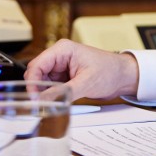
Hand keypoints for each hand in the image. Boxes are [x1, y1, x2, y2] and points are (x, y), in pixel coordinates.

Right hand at [24, 39, 138, 100]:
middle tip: (39, 106)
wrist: (124, 76)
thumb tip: (43, 100)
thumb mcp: (86, 83)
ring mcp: (61, 67)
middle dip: (36, 90)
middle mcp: (59, 56)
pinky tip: (55, 103)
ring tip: (49, 106)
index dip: (32, 83)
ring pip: (42, 82)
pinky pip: (51, 87)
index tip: (33, 99)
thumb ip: (63, 92)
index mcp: (63, 50)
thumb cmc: (110, 71)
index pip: (37, 65)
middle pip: (36, 74)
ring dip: (44, 94)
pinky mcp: (65, 77)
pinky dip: (51, 96)